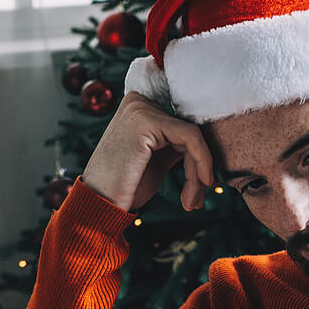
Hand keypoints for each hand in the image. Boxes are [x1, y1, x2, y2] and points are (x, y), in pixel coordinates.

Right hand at [79, 91, 215, 212]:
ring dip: (198, 172)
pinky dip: (201, 162)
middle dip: (198, 167)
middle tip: (195, 199)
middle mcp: (138, 101)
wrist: (99, 206)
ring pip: (192, 136)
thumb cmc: (124, 188)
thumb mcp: (155, 159)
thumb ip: (175, 144)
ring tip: (192, 201)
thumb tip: (208, 140)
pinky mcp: (146, 122)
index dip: (197, 154)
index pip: (181, 124)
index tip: (202, 183)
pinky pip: (190, 137)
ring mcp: (140, 109)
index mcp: (138, 107)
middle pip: (188, 130)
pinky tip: (197, 186)